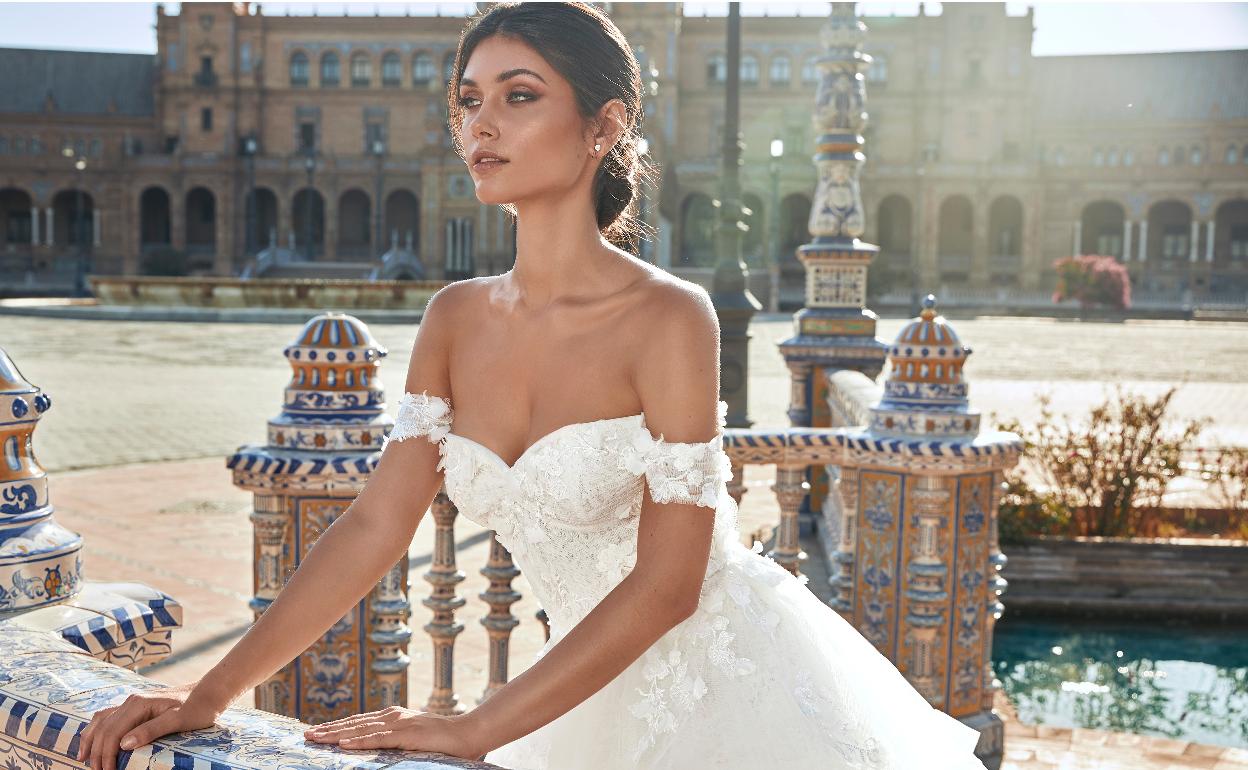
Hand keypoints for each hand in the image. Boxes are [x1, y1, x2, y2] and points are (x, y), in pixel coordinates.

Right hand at [76, 683, 223, 769]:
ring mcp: (132, 702)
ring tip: (84, 759)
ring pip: (101, 720)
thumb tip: (123, 744)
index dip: (106, 754)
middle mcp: (131, 701)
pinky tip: (95, 740)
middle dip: (97, 752)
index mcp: (139, 704)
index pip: (113, 732)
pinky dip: (98, 729)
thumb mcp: (177, 721)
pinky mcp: (136, 706)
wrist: (208, 693)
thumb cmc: (196, 708)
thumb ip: (150, 730)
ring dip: (91, 740)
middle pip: (104, 728)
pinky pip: (109, 717)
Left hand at [303, 706, 484, 760]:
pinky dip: (359, 741)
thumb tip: (374, 745)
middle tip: (306, 735)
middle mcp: (393, 716)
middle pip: (354, 724)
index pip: (358, 722)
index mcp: (393, 716)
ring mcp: (399, 724)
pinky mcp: (407, 735)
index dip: (336, 726)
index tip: (316, 731)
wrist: (467, 734)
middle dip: (329, 730)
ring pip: (361, 730)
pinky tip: (343, 744)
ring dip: (336, 734)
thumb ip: (394, 739)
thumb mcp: (412, 738)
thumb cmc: (442, 740)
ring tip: (317, 738)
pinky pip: (378, 740)